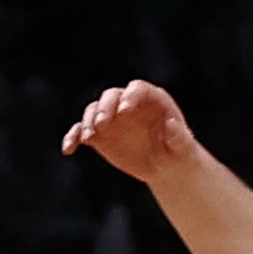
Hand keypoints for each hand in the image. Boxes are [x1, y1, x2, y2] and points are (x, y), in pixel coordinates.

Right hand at [60, 79, 205, 182]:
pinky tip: (69, 149)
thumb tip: (173, 124)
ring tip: (89, 138)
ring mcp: (111, 117)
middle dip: (104, 108)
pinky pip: (80, 131)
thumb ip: (181, 136)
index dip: (130, 96)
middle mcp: (128, 103)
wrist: (166, 165)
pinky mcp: (98, 134)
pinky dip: (73, 138)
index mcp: (152, 99)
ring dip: (87, 122)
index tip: (125, 109)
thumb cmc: (178, 151)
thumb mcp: (183, 146)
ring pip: (93, 111)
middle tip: (102, 123)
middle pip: (110, 96)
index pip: (137, 88)